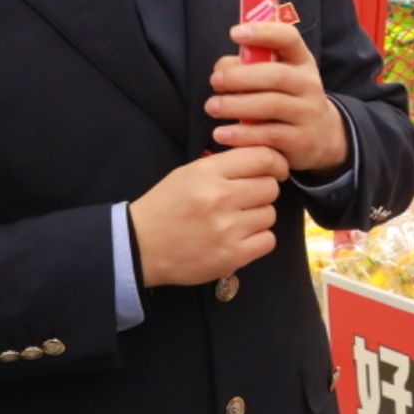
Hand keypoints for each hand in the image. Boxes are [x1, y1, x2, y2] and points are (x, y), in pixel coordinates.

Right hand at [128, 146, 287, 286]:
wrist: (138, 247)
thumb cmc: (165, 207)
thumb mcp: (188, 173)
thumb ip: (224, 164)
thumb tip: (261, 157)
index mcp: (208, 173)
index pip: (262, 158)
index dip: (276, 163)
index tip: (276, 170)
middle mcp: (220, 198)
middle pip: (270, 187)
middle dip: (262, 192)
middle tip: (247, 199)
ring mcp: (227, 229)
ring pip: (270, 214)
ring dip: (258, 217)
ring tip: (237, 221)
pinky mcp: (231, 256)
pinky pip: (268, 241)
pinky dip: (258, 240)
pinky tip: (240, 238)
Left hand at [207, 23, 349, 175]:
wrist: (322, 136)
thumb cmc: (288, 98)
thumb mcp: (278, 76)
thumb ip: (250, 66)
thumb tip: (222, 69)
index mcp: (301, 61)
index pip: (288, 38)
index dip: (263, 32)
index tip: (235, 33)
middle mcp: (309, 84)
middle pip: (276, 75)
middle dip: (240, 77)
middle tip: (215, 81)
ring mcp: (308, 113)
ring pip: (271, 106)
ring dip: (236, 105)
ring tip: (212, 106)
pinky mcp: (301, 140)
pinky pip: (269, 135)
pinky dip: (242, 134)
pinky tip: (222, 133)